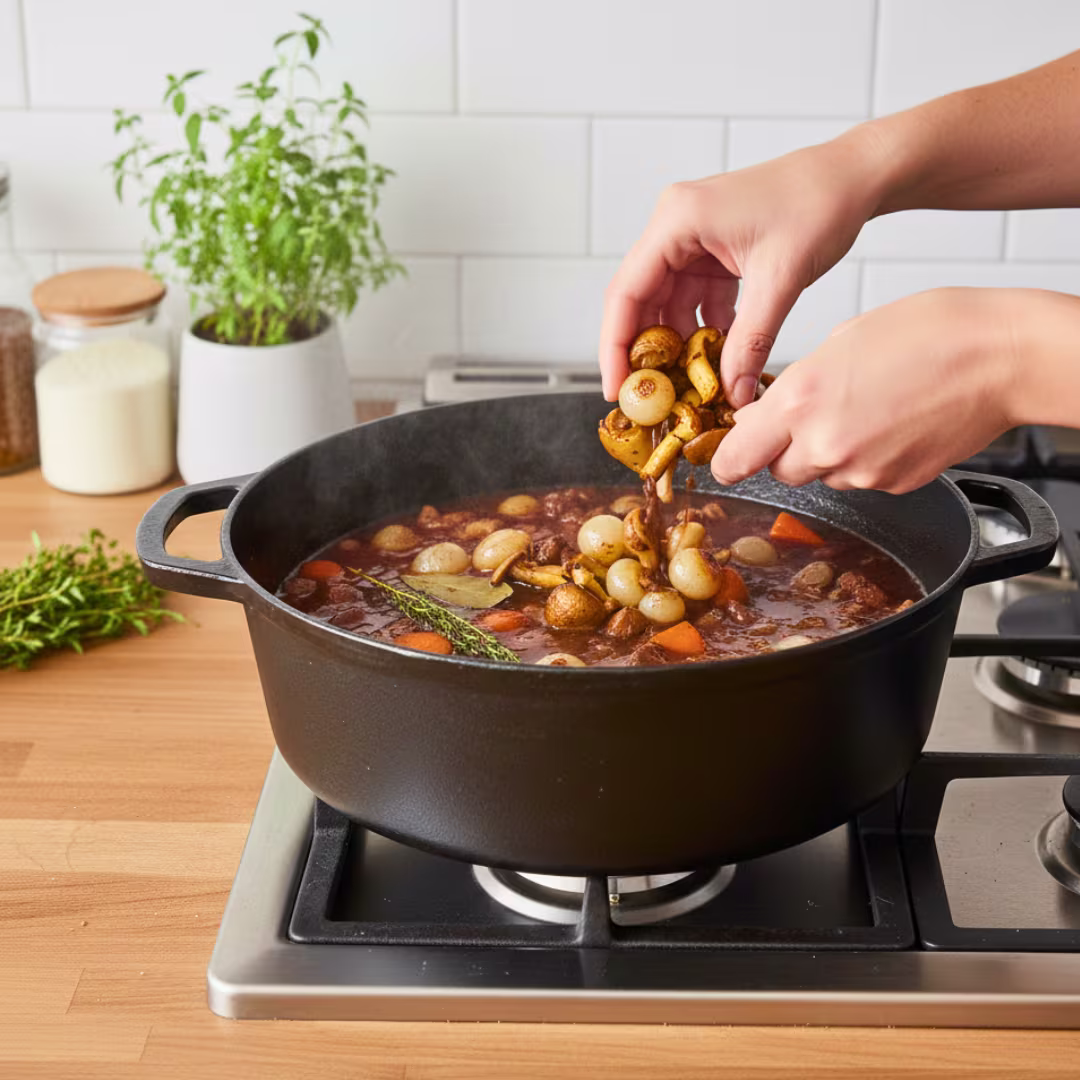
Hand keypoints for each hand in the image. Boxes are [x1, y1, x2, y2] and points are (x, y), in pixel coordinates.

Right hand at [597, 128, 886, 406]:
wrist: (853, 176)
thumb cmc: (819, 202)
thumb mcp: (780, 279)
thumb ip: (751, 341)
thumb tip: (731, 394)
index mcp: (677, 220)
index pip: (626, 292)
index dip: (616, 347)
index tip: (618, 389)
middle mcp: (675, 226)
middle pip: (640, 301)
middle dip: (645, 352)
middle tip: (648, 398)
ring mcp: (692, 238)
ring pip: (667, 304)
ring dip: (677, 345)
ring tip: (686, 386)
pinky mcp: (712, 251)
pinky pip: (694, 300)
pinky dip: (702, 331)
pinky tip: (715, 360)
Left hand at [709, 288, 1020, 493]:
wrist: (1000, 356)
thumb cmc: (927, 332)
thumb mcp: (838, 342)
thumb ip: (790, 390)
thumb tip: (758, 421)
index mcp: (800, 402)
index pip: (734, 458)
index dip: (728, 458)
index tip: (727, 454)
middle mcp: (824, 445)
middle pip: (778, 470)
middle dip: (785, 448)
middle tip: (818, 411)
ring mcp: (861, 471)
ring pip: (821, 476)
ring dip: (828, 453)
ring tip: (868, 408)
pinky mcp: (894, 485)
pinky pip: (862, 479)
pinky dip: (867, 459)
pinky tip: (893, 423)